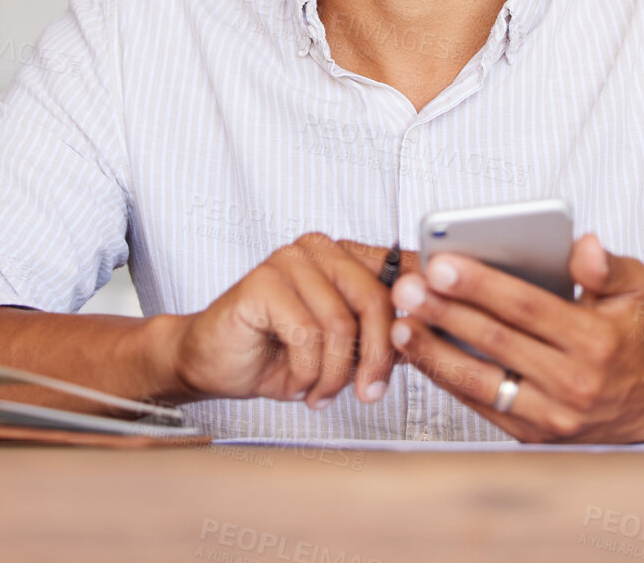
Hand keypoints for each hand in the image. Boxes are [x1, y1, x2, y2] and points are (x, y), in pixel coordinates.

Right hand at [169, 234, 414, 409]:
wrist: (212, 363)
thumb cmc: (274, 354)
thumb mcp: (342, 350)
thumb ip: (380, 336)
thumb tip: (426, 336)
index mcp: (345, 256)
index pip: (399, 272)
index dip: (419, 307)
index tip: (430, 341)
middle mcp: (319, 249)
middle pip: (375, 298)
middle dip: (379, 357)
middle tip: (371, 392)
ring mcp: (288, 260)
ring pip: (341, 322)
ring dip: (335, 374)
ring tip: (322, 393)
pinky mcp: (261, 282)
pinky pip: (306, 334)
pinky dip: (308, 373)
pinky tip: (299, 385)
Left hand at [388, 233, 643, 441]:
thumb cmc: (635, 338)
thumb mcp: (638, 291)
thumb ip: (608, 266)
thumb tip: (583, 246)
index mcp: (597, 340)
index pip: (528, 307)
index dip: (481, 285)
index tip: (442, 263)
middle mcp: (574, 382)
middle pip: (497, 341)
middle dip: (446, 312)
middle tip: (409, 288)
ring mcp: (552, 415)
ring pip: (481, 380)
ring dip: (435, 351)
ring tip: (401, 324)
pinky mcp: (533, 434)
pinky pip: (481, 404)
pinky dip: (446, 378)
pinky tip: (421, 353)